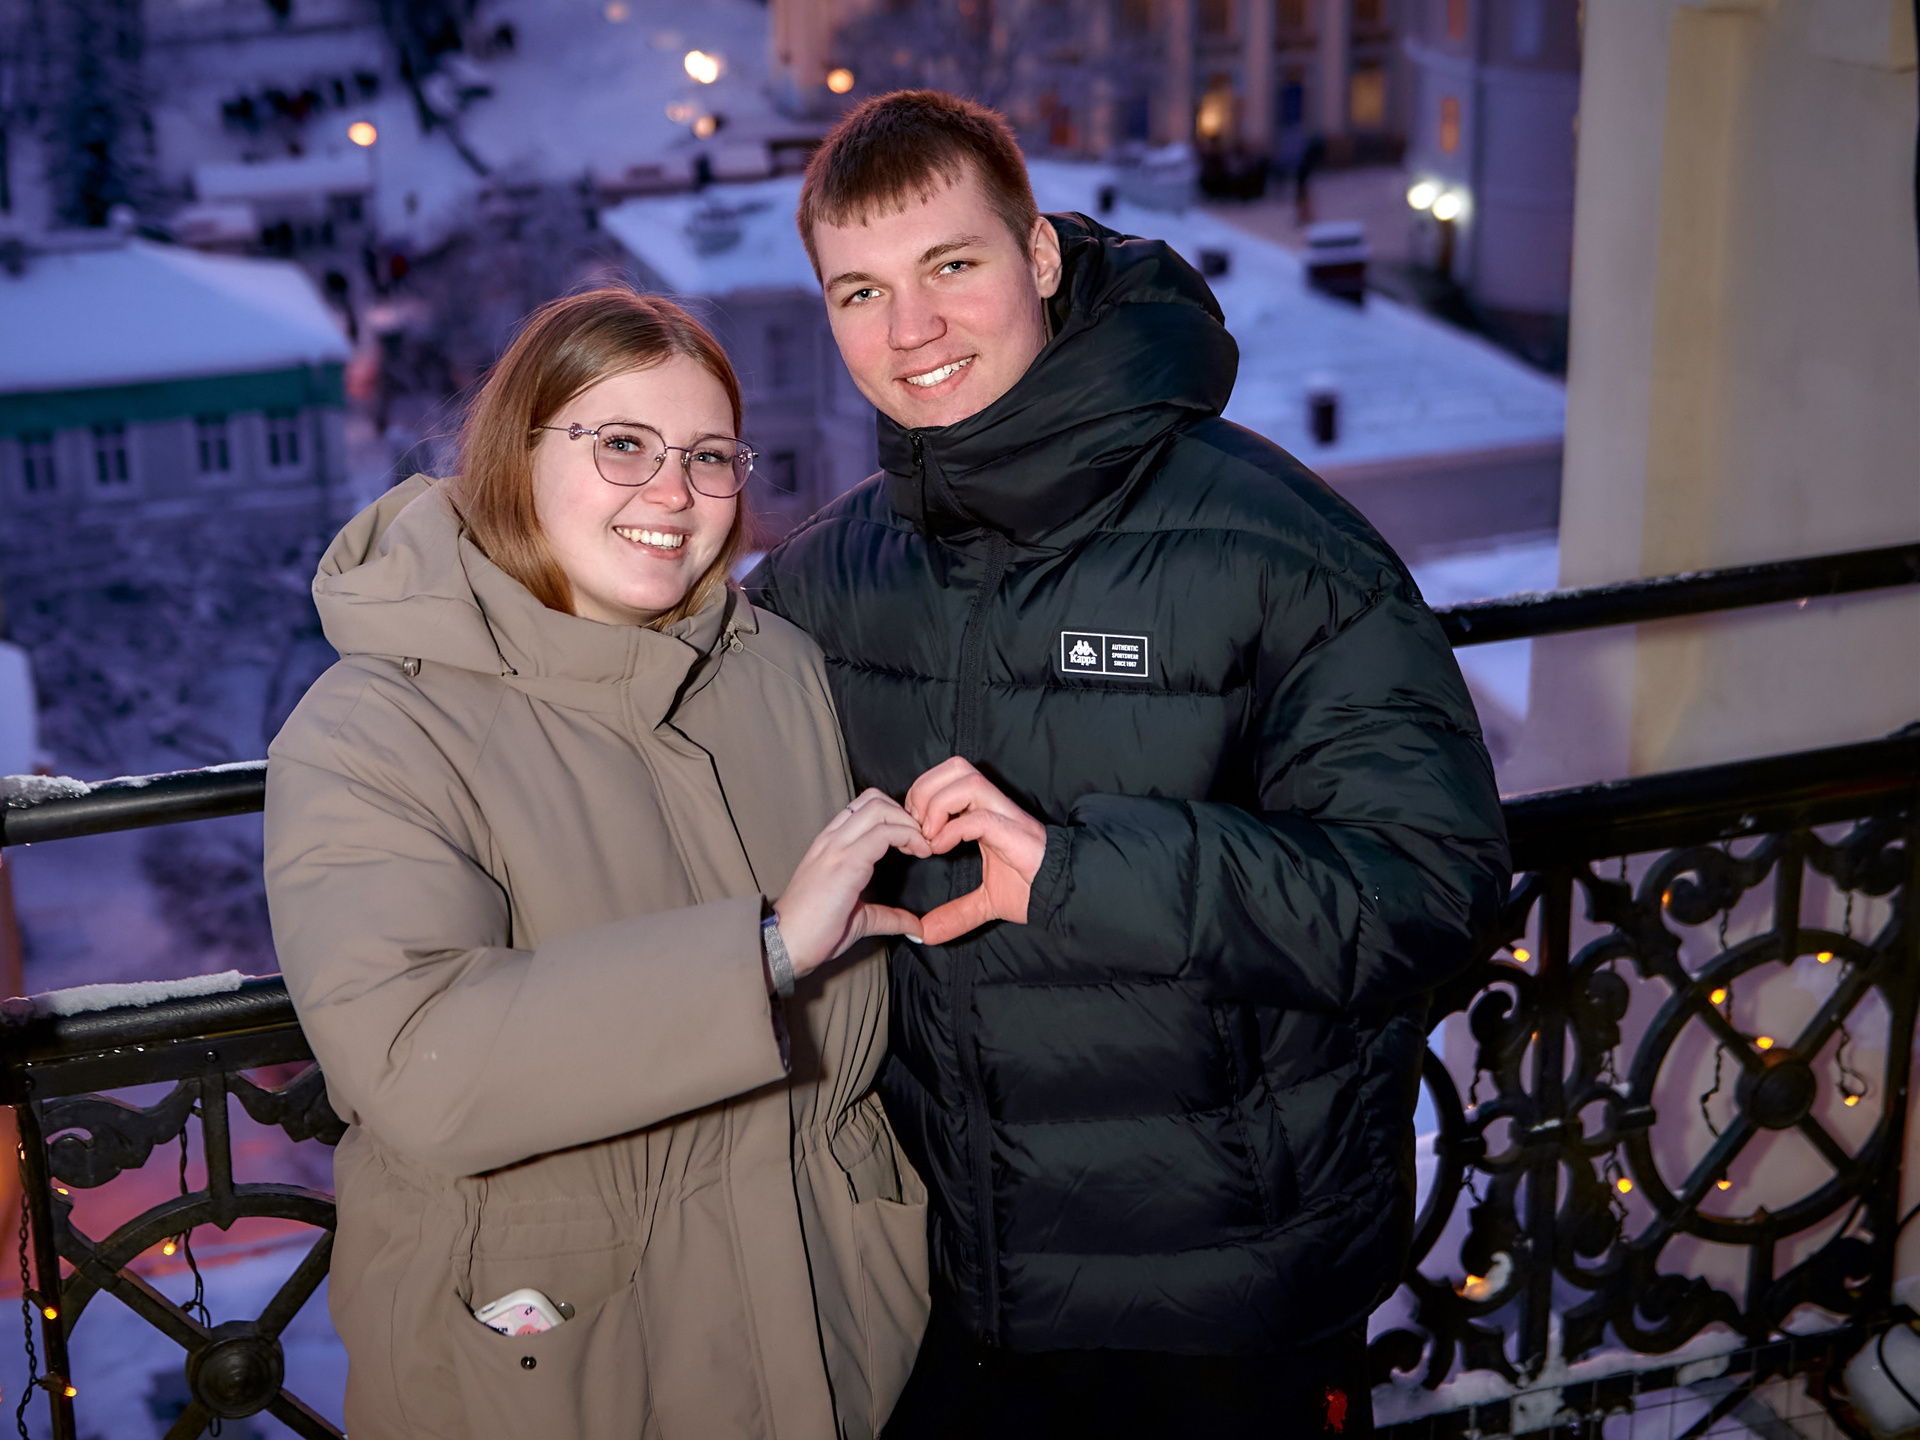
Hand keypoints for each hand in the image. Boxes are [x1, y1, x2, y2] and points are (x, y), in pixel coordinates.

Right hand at [775, 790, 928, 978]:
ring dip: (908, 822)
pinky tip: (919, 853)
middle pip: (874, 799)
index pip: (864, 807)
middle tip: (921, 840)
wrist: (785, 945)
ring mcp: (836, 848)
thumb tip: (915, 925)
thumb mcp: (859, 919)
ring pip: (879, 808)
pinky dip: (908, 836)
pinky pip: (883, 833)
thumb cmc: (813, 932)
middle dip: (905, 814)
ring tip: (922, 846)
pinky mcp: (844, 863)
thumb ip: (887, 916)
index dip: (894, 816)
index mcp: (830, 845)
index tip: (912, 841)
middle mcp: (831, 839)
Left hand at [905, 757, 1047, 944]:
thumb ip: (955, 914)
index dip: (923, 792)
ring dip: (937, 806)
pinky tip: (941, 849)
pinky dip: (953, 829)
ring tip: (929, 837)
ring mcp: (1006, 816)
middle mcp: (996, 807)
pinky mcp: (1015, 833)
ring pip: (967, 781)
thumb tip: (926, 934)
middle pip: (956, 767)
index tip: (911, 826)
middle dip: (926, 790)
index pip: (950, 775)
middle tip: (916, 826)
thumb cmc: (1032, 890)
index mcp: (985, 813)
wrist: (1064, 898)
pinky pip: (979, 816)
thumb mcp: (985, 902)